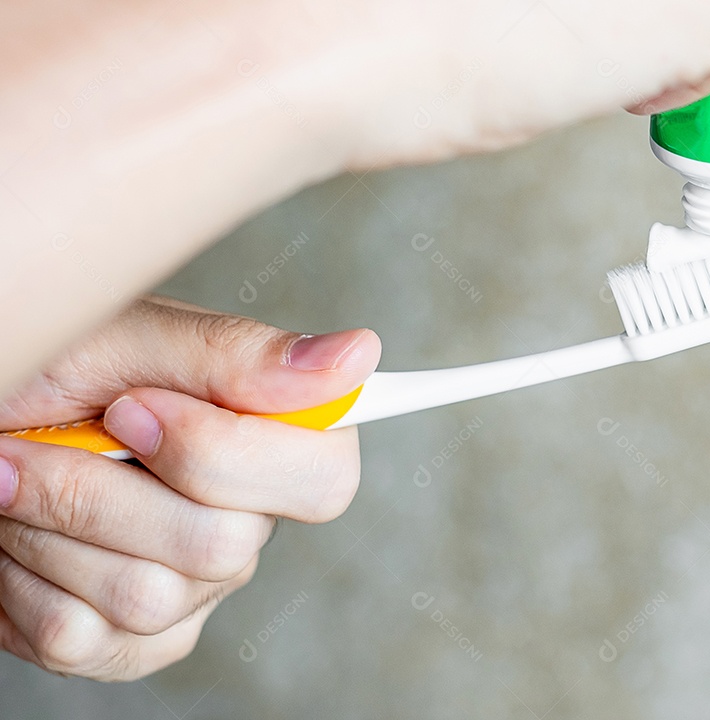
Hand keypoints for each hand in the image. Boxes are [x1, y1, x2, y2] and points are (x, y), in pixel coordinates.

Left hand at [0, 295, 379, 679]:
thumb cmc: (53, 369)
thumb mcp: (134, 339)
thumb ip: (243, 355)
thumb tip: (358, 357)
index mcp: (272, 440)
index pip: (325, 480)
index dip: (222, 456)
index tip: (133, 408)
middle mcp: (250, 521)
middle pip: (220, 545)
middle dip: (102, 490)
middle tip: (48, 438)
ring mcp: (196, 590)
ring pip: (144, 596)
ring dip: (51, 527)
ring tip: (20, 477)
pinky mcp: (134, 642)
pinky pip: (83, 640)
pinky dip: (21, 582)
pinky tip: (22, 534)